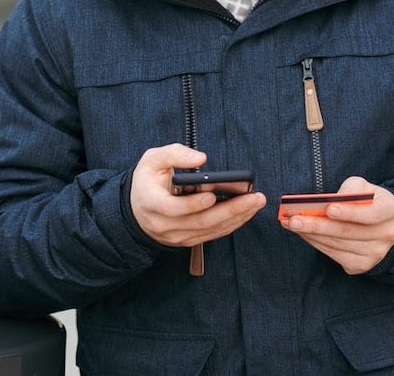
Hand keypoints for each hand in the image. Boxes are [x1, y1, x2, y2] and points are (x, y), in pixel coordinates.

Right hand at [130, 143, 265, 246]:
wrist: (137, 208)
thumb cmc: (147, 180)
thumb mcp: (152, 160)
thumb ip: (174, 154)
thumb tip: (201, 158)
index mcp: (152, 203)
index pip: (173, 208)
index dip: (193, 204)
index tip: (213, 194)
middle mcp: (164, 225)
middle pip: (200, 222)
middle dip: (230, 210)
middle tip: (253, 197)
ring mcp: (177, 236)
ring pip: (210, 230)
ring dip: (236, 217)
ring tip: (256, 202)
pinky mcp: (188, 241)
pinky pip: (213, 235)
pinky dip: (232, 224)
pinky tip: (247, 212)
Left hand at [281, 176, 393, 273]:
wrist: (383, 225)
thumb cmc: (368, 200)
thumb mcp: (365, 187)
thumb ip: (350, 189)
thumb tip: (327, 201)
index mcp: (391, 211)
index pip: (370, 214)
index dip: (349, 212)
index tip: (328, 208)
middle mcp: (387, 235)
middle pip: (348, 232)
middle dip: (318, 225)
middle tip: (294, 220)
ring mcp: (375, 254)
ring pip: (337, 244)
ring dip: (311, 235)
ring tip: (292, 224)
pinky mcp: (362, 265)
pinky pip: (334, 254)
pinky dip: (316, 243)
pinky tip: (304, 234)